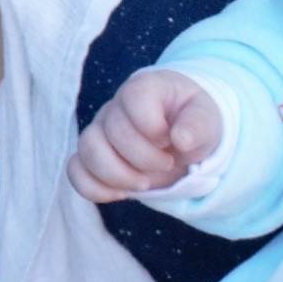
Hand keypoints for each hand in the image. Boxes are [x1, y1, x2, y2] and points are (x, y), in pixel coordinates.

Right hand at [71, 70, 223, 203]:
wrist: (181, 136)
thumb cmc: (192, 122)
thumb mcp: (207, 119)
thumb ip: (198, 125)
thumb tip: (181, 139)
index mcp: (144, 88)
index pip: (133, 99)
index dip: (152, 126)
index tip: (170, 139)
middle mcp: (115, 107)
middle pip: (111, 132)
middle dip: (144, 159)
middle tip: (166, 164)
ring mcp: (99, 132)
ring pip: (87, 151)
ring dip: (118, 176)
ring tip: (144, 183)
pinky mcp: (91, 157)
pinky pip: (75, 172)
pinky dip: (95, 189)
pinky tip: (122, 193)